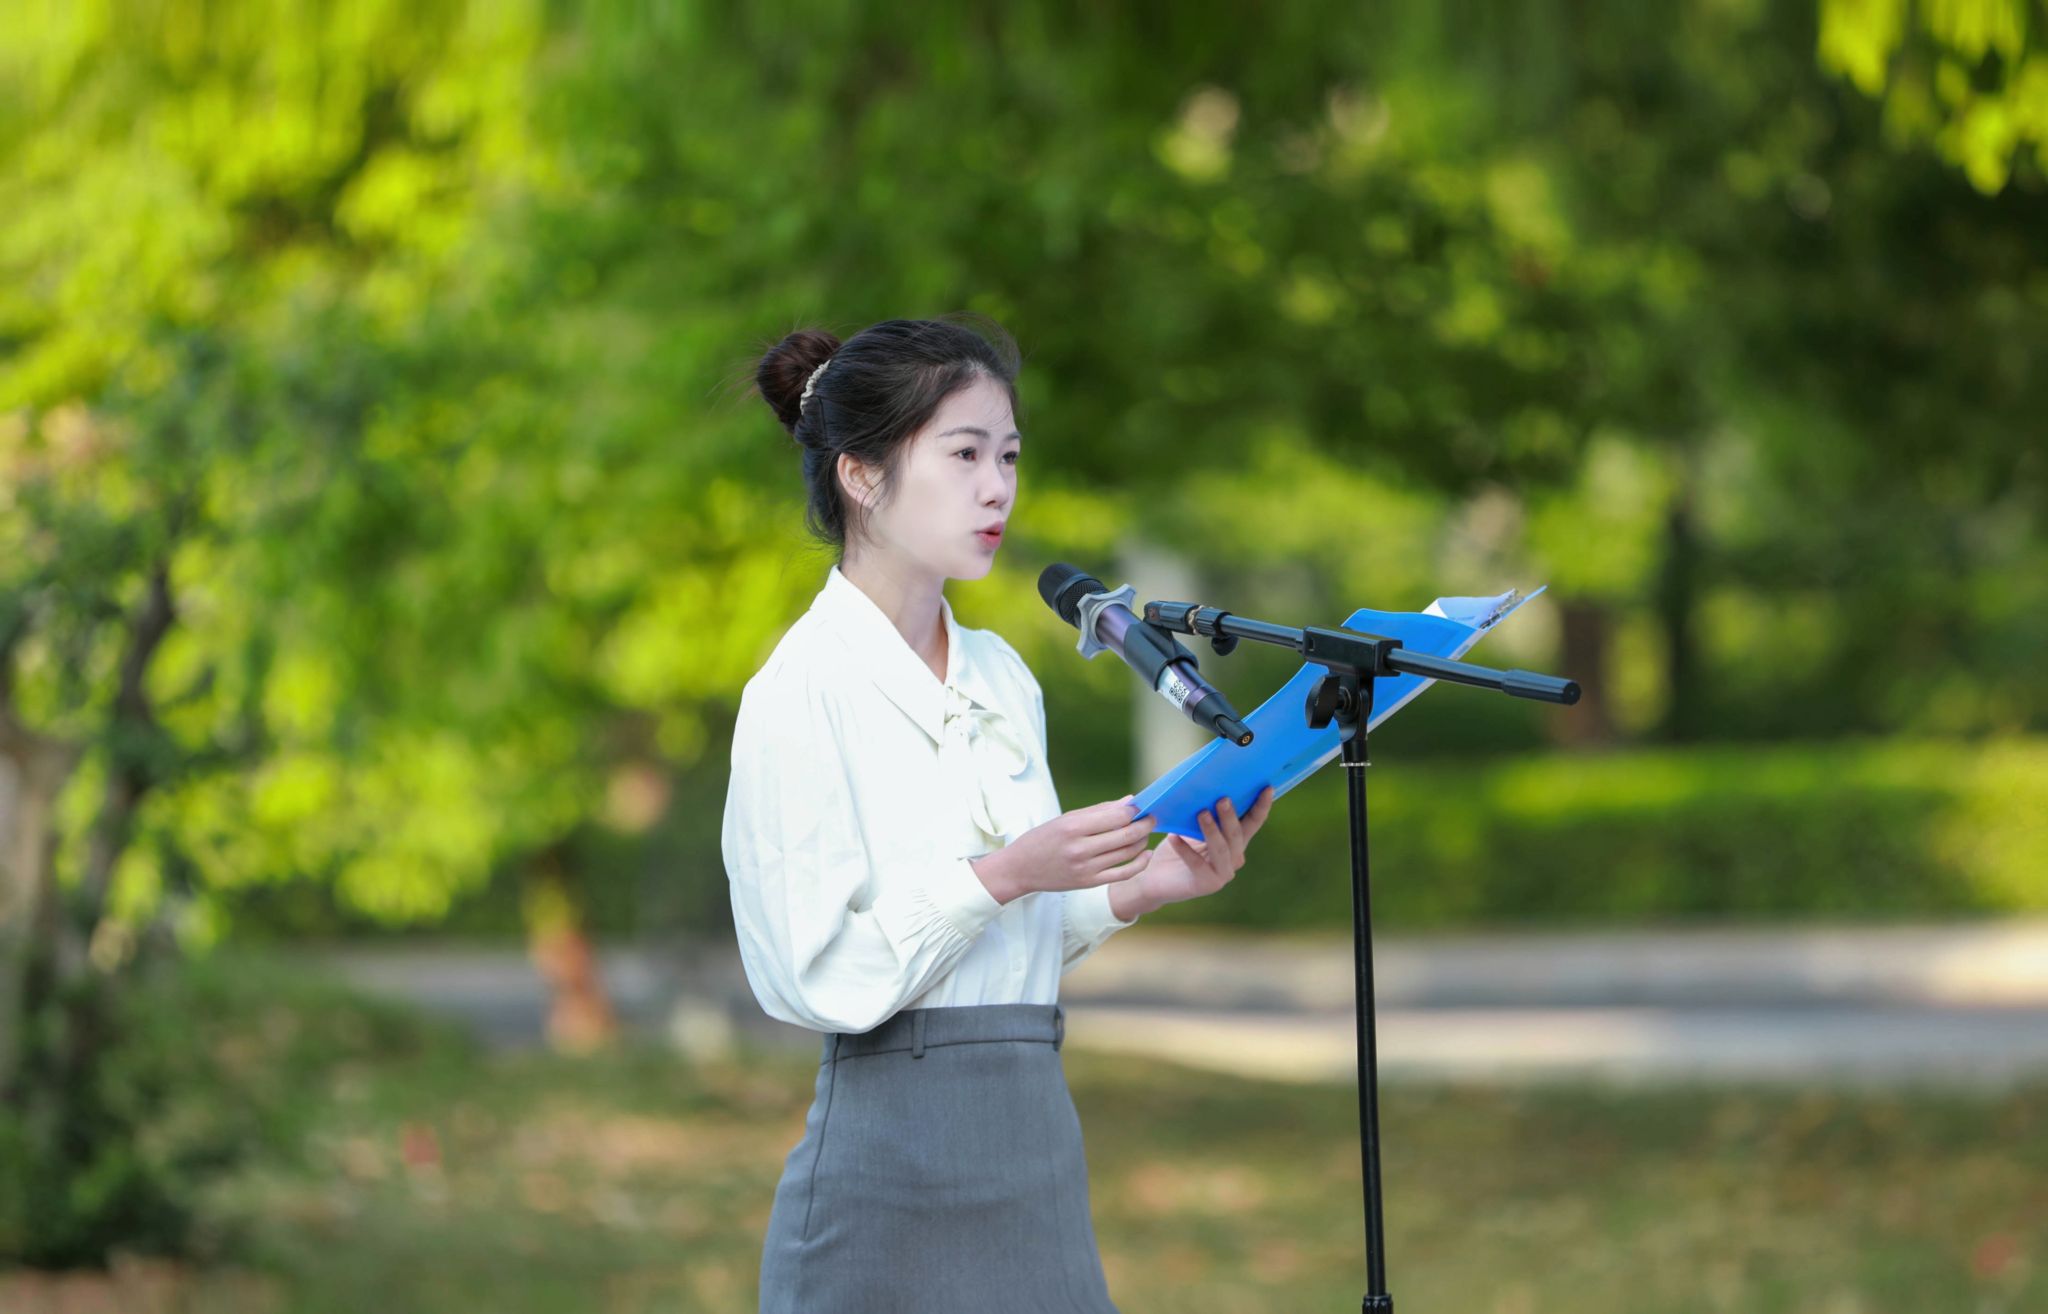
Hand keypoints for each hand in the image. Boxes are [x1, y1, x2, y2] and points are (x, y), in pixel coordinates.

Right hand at [974, 794, 1155, 903]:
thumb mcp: (1065, 819)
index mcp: (1073, 827)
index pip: (1116, 816)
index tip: (1144, 805)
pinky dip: (1139, 863)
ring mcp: (1086, 868)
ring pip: (1127, 852)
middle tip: (1152, 817)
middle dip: (1145, 824)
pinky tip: (1144, 854)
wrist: (1020, 868)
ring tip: (1143, 832)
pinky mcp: (1090, 883)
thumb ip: (1099, 811)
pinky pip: (1123, 874)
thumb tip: (1130, 802)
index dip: (1135, 810)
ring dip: (1142, 840)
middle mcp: (1080, 849)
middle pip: (1126, 834)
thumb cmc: (1044, 838)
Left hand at [1133, 786, 1275, 908]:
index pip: (1253, 822)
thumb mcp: (1190, 825)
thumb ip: (1203, 811)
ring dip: (1212, 831)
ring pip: (1221, 849)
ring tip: (1201, 813)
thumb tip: (1205, 784)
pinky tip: (1174, 837)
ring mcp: (1223, 873)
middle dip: (1230, 817)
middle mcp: (1234, 858)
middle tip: (1222, 799)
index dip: (1261, 806)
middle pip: (1237, 835)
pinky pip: (1198, 864)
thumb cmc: (1175, 846)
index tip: (1267, 788)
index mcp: (1236, 841)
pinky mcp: (1207, 884)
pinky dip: (1186, 850)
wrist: (1155, 877)